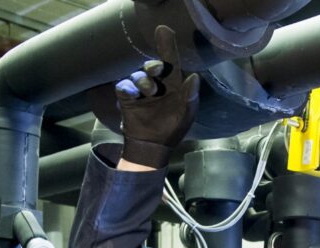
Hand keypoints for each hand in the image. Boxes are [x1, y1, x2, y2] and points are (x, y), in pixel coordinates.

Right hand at [114, 25, 199, 168]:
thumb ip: (191, 96)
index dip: (167, 45)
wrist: (153, 146)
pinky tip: (133, 94)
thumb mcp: (186, 114)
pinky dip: (127, 88)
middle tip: (156, 70)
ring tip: (149, 92)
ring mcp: (141, 91)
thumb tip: (195, 77)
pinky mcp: (127, 98)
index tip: (163, 29)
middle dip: (154, 65)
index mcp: (173, 85)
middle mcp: (156, 84)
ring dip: (143, 81)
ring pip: (138, 75)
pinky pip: (124, 86)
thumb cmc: (172, 129)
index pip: (170, 62)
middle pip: (153, 66)